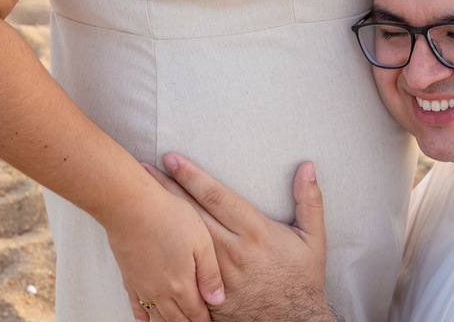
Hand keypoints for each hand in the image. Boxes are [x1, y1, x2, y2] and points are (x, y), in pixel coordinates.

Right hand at [100, 182, 224, 321]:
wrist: (131, 206)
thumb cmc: (171, 217)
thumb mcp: (201, 242)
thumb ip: (210, 274)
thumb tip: (217, 300)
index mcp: (181, 284)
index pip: (196, 312)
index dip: (204, 320)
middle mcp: (160, 290)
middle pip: (177, 318)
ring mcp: (142, 285)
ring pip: (157, 314)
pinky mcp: (128, 275)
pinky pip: (135, 303)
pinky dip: (142, 314)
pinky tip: (145, 321)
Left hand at [144, 154, 334, 321]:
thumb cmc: (302, 277)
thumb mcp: (313, 239)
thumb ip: (309, 200)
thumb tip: (309, 166)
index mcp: (255, 232)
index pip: (216, 196)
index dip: (192, 176)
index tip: (172, 158)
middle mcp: (233, 251)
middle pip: (192, 213)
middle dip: (167, 189)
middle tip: (144, 169)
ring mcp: (218, 275)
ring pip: (183, 240)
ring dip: (162, 217)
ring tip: (140, 199)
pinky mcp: (210, 295)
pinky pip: (184, 272)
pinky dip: (165, 255)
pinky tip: (148, 242)